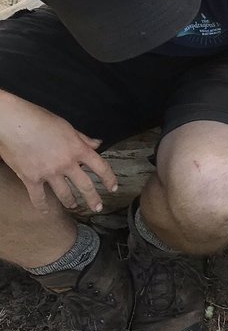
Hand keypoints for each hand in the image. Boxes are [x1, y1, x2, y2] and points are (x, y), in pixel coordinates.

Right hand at [0, 95, 116, 213]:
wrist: (11, 121)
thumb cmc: (37, 118)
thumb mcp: (65, 126)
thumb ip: (82, 138)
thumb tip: (97, 144)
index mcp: (77, 149)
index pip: (101, 167)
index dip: (109, 179)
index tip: (113, 187)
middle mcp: (66, 163)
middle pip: (86, 186)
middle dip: (93, 199)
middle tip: (97, 207)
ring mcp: (49, 173)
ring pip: (65, 195)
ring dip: (71, 203)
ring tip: (74, 206)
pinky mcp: (31, 178)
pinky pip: (39, 198)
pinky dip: (43, 207)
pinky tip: (46, 212)